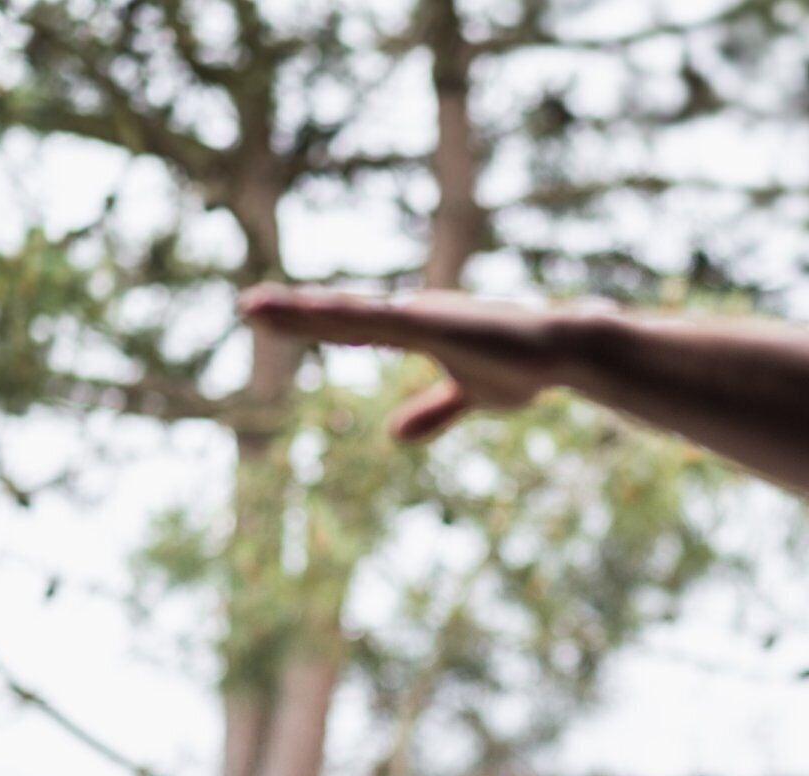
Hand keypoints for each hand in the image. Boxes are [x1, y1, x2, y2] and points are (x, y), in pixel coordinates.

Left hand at [238, 284, 570, 442]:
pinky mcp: (437, 325)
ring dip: (303, 312)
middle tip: (246, 309)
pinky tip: (319, 311)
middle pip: (340, 316)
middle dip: (292, 314)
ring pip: (350, 315)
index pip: (349, 326)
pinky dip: (347, 317)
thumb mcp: (471, 398)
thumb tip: (394, 435)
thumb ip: (433, 412)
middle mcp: (410, 315)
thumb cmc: (524, 367)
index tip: (266, 318)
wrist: (562, 349)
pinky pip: (383, 322)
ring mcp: (421, 316)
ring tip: (257, 308)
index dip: (309, 322)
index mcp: (413, 328)